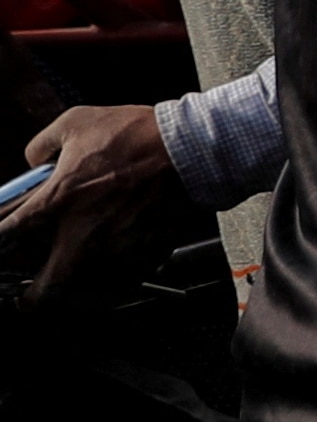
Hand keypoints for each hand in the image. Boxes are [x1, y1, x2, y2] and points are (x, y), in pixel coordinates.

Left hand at [3, 98, 179, 300]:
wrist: (193, 149)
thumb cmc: (138, 135)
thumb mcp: (77, 121)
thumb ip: (43, 144)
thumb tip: (35, 161)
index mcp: (60, 199)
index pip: (9, 236)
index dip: (0, 247)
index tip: (2, 250)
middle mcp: (84, 232)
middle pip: (46, 287)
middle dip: (31, 299)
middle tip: (26, 300)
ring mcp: (117, 248)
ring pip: (83, 296)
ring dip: (68, 300)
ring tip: (64, 298)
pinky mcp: (146, 254)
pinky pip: (119, 288)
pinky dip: (105, 294)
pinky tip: (100, 291)